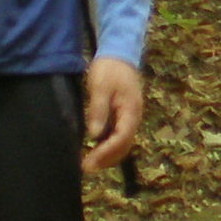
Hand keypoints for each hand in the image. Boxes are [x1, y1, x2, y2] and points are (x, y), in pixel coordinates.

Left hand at [81, 56, 143, 174]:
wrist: (119, 52)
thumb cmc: (109, 68)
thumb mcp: (101, 87)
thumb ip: (98, 111)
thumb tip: (94, 135)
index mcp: (130, 111)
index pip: (120, 139)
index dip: (105, 153)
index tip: (89, 162)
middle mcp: (133, 117)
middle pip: (124, 146)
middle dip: (106, 159)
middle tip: (87, 168)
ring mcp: (130, 116)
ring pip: (122, 143)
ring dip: (108, 155)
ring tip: (90, 163)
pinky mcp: (124, 114)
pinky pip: (119, 136)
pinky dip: (109, 146)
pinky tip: (96, 149)